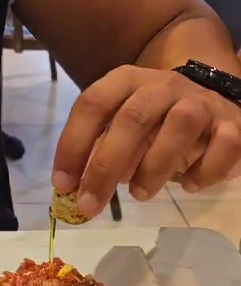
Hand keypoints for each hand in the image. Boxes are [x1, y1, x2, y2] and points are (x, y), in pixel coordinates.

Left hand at [52, 66, 240, 217]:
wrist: (214, 99)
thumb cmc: (157, 119)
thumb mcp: (124, 125)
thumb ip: (101, 149)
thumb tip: (75, 190)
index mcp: (128, 80)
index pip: (93, 103)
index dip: (72, 144)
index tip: (62, 185)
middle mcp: (163, 85)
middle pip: (132, 119)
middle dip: (105, 167)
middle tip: (89, 205)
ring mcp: (200, 102)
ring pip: (179, 126)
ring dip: (154, 167)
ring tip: (139, 193)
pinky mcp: (233, 123)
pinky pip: (224, 146)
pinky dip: (205, 172)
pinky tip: (190, 186)